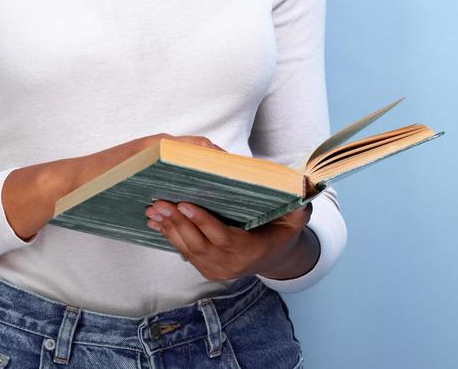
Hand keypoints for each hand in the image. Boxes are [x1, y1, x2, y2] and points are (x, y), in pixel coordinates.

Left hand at [144, 188, 313, 281]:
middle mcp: (230, 265)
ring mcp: (216, 269)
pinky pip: (184, 252)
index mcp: (250, 251)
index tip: (185, 204)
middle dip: (177, 222)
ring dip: (168, 228)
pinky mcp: (206, 268)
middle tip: (159, 202)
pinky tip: (155, 220)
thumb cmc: (282, 232)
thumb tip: (304, 188)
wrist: (275, 258)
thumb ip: (298, 207)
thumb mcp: (295, 220)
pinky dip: (168, 235)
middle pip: (199, 244)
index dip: (203, 221)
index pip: (223, 237)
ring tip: (153, 208)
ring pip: (187, 249)